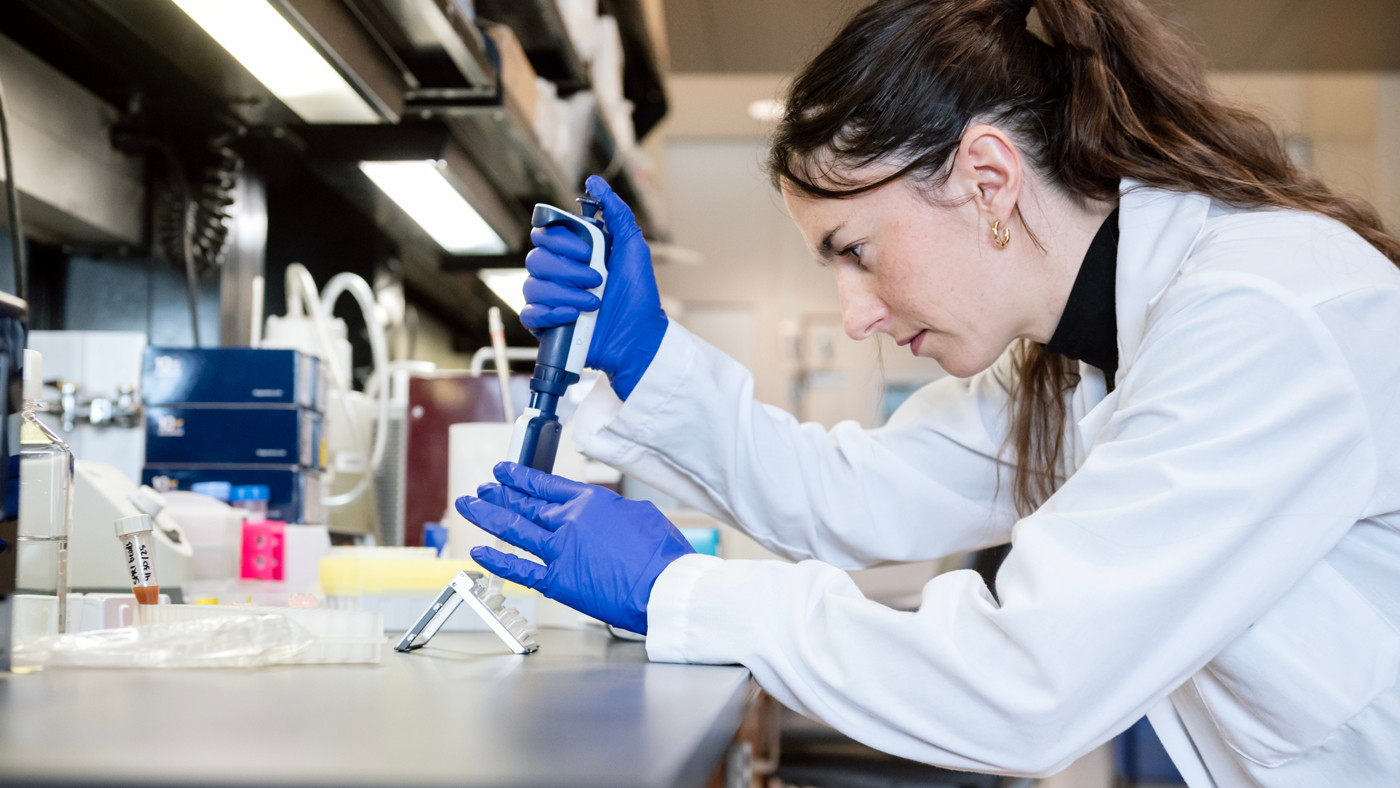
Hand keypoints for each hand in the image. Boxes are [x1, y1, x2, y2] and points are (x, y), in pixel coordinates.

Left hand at [459, 461, 694, 633]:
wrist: (663, 586)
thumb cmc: (660, 552)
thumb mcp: (638, 513)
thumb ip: (610, 510)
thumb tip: (600, 513)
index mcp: (590, 501)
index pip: (545, 484)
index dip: (520, 477)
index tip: (503, 471)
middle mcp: (568, 521)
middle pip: (524, 504)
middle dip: (499, 494)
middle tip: (482, 489)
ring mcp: (559, 551)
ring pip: (513, 529)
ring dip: (487, 516)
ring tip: (469, 506)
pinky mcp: (557, 581)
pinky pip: (519, 568)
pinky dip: (496, 560)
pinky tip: (478, 552)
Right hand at [522, 175, 667, 398]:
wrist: (639, 336)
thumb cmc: (637, 294)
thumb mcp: (633, 247)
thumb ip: (616, 212)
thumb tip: (595, 182)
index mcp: (573, 253)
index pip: (544, 234)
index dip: (560, 239)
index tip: (587, 251)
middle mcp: (557, 273)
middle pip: (535, 258)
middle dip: (568, 270)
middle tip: (597, 279)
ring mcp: (549, 299)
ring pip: (532, 285)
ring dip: (566, 293)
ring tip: (593, 303)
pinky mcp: (546, 324)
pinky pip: (529, 313)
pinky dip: (551, 313)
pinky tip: (573, 316)